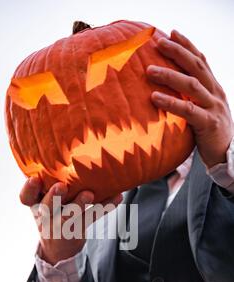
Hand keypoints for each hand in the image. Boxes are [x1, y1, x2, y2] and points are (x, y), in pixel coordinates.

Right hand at [20, 176, 122, 264]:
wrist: (58, 248)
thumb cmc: (51, 213)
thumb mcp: (42, 201)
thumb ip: (48, 183)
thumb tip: (62, 149)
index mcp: (35, 204)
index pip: (26, 198)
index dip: (28, 189)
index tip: (34, 179)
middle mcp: (45, 216)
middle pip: (47, 207)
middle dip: (54, 196)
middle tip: (62, 186)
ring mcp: (61, 226)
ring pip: (70, 215)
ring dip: (79, 203)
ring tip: (89, 193)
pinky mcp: (77, 231)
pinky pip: (92, 217)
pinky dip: (105, 206)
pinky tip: (117, 197)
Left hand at [147, 30, 233, 167]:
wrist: (227, 155)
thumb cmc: (209, 133)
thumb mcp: (202, 110)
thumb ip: (190, 98)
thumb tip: (166, 89)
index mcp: (214, 88)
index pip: (201, 61)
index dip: (188, 46)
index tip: (172, 33)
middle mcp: (215, 93)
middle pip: (197, 67)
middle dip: (178, 52)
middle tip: (158, 43)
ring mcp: (213, 107)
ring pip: (192, 85)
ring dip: (169, 76)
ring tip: (149, 70)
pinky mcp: (208, 124)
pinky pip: (188, 110)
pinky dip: (170, 103)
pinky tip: (154, 97)